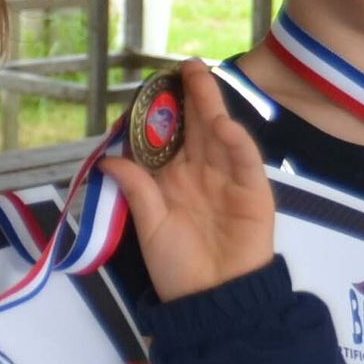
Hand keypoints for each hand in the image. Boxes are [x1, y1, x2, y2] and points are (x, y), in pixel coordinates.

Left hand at [104, 60, 276, 301]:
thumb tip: (109, 160)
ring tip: (200, 79)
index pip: (169, 138)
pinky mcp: (254, 192)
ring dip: (211, 107)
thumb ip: (136, 190)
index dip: (162, 114)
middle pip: (196, 127)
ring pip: (219, 135)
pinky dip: (236, 143)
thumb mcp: (149, 226)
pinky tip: (224, 124)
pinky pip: (244, 163)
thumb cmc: (178, 266)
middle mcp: (202, 173)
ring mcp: (229, 179)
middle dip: (191, 97)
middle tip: (184, 66)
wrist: (213, 297)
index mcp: (174, 180)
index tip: (152, 88)